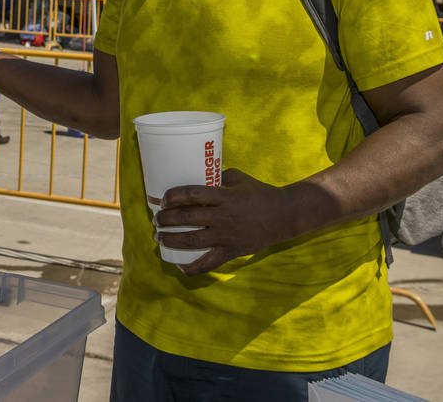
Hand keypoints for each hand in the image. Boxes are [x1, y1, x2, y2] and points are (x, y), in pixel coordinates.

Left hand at [153, 169, 297, 274]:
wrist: (286, 216)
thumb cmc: (261, 193)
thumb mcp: (239, 178)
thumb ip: (218, 176)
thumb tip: (195, 174)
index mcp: (226, 196)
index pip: (192, 194)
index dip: (173, 196)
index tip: (162, 199)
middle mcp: (224, 217)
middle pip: (188, 218)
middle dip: (166, 219)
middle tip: (156, 219)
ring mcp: (228, 236)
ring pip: (193, 240)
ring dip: (171, 240)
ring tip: (159, 237)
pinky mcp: (232, 251)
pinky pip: (209, 263)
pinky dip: (193, 268)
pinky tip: (180, 266)